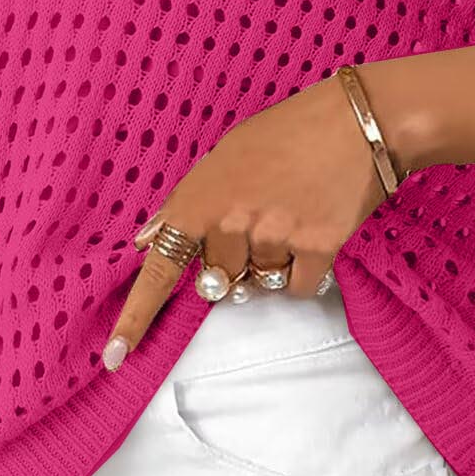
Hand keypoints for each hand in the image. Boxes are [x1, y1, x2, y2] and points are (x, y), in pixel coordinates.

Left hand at [102, 71, 393, 368]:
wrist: (360, 121)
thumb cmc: (289, 131)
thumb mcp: (225, 154)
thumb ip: (186, 202)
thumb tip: (147, 239)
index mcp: (201, 195)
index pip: (160, 267)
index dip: (136, 315)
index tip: (114, 355)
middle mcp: (232, 220)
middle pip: (219, 279)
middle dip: (235, 261)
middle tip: (261, 217)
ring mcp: (274, 236)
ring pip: (260, 282)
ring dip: (273, 262)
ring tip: (294, 214)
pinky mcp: (317, 248)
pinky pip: (297, 286)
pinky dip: (306, 270)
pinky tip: (315, 230)